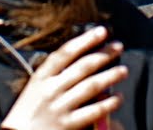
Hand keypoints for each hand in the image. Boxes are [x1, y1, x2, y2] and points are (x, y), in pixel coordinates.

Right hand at [0, 26, 126, 129]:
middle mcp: (51, 89)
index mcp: (41, 77)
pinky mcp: (67, 125)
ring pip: (90, 87)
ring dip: (110, 76)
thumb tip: (80, 59)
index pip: (66, 52)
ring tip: (123, 70)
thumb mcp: (35, 88)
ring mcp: (59, 107)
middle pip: (82, 67)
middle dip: (103, 54)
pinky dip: (108, 103)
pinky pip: (92, 111)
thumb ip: (54, 75)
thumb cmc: (29, 112)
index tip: (101, 31)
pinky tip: (118, 97)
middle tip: (118, 46)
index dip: (85, 40)